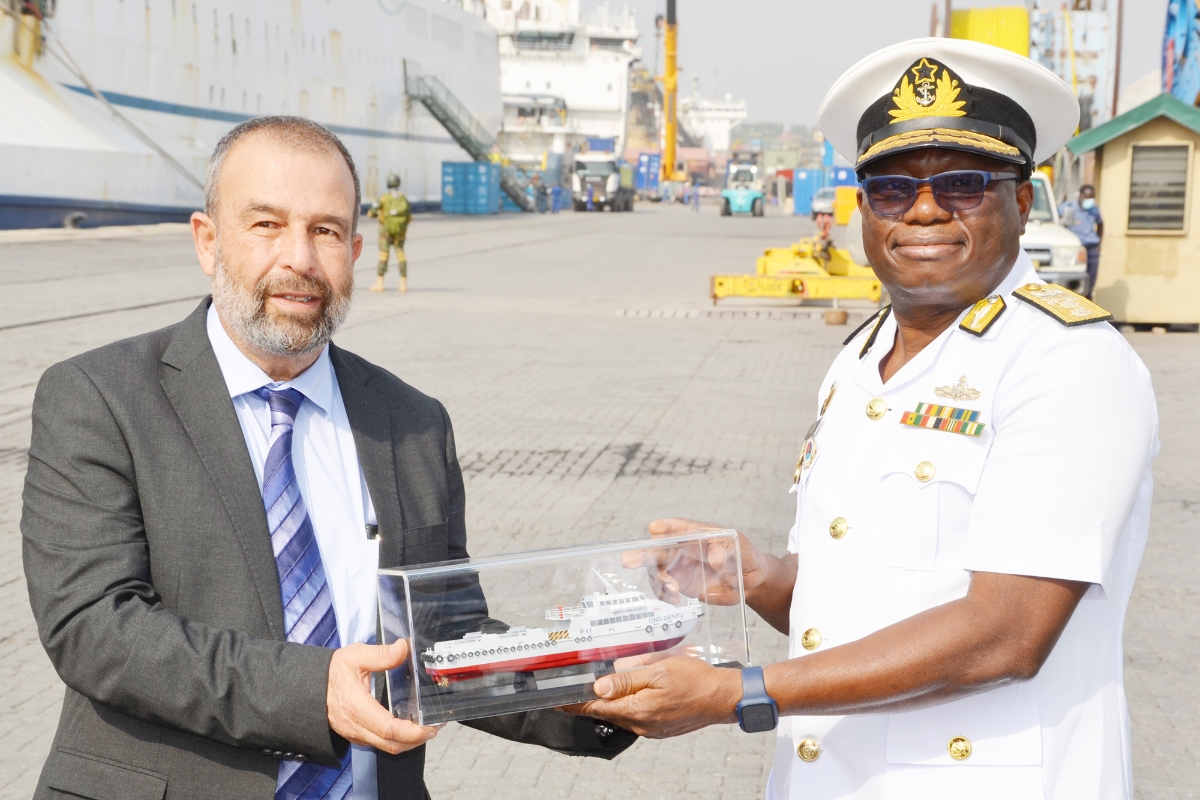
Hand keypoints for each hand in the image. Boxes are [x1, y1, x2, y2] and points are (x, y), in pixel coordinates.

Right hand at [326, 640, 439, 754]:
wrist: (311, 686)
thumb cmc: (333, 671)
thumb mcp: (355, 656)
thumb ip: (380, 654)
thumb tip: (403, 648)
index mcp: (356, 706)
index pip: (387, 728)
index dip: (411, 731)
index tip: (430, 726)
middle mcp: (355, 725)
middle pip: (390, 744)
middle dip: (416, 740)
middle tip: (434, 728)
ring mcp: (355, 733)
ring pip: (386, 747)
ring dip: (408, 742)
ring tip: (425, 729)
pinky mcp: (356, 735)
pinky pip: (379, 744)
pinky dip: (396, 740)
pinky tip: (407, 728)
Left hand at [568, 656, 740, 738]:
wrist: (722, 698)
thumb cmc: (695, 679)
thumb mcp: (658, 670)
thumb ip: (627, 678)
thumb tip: (600, 687)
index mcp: (638, 709)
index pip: (597, 708)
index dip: (575, 704)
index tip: (557, 701)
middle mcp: (641, 724)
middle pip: (606, 713)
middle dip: (590, 703)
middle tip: (574, 691)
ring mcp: (650, 730)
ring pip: (620, 716)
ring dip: (609, 704)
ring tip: (600, 690)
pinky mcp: (659, 729)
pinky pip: (634, 718)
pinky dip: (625, 708)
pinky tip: (628, 696)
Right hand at [621, 518, 772, 606]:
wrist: (748, 580)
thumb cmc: (745, 556)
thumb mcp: (742, 550)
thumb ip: (728, 552)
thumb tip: (715, 556)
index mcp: (698, 534)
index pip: (681, 527)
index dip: (667, 526)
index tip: (654, 528)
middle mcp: (683, 548)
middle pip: (658, 549)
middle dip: (643, 554)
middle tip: (627, 560)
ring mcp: (678, 566)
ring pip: (657, 570)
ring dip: (658, 580)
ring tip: (671, 590)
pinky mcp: (678, 582)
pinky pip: (663, 588)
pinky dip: (663, 594)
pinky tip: (673, 598)